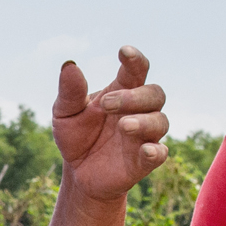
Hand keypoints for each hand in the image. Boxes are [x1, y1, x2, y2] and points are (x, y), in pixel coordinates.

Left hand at [52, 45, 169, 201]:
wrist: (77, 173)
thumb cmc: (76, 136)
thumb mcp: (64, 113)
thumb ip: (69, 92)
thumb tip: (69, 66)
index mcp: (121, 92)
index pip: (137, 70)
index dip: (135, 60)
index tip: (124, 52)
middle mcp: (139, 111)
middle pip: (154, 94)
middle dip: (134, 96)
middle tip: (106, 104)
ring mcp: (144, 136)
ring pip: (160, 121)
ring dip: (144, 121)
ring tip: (123, 125)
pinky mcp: (144, 161)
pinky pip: (160, 153)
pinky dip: (156, 150)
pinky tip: (146, 149)